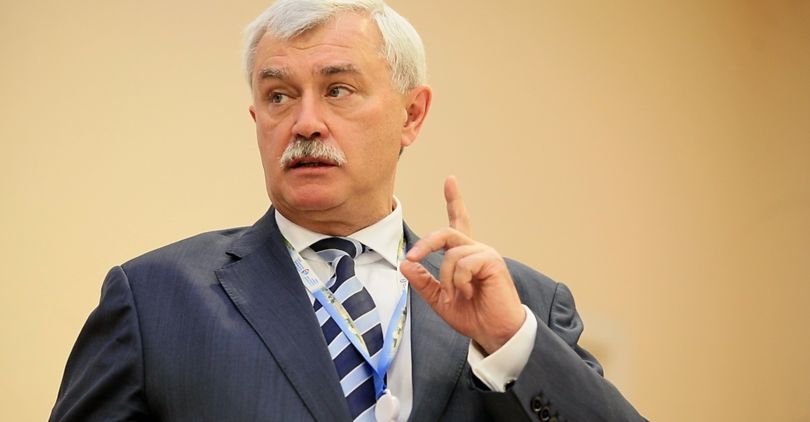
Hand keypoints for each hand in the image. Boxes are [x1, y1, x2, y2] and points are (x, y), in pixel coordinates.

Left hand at [400, 176, 525, 354]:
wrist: (494, 333)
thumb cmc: (472, 315)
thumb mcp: (439, 299)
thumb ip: (422, 282)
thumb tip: (404, 265)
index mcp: (464, 256)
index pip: (458, 222)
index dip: (455, 200)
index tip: (450, 180)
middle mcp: (476, 250)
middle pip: (446, 232)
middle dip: (425, 244)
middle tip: (412, 258)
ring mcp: (485, 254)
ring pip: (451, 254)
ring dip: (446, 279)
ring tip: (456, 295)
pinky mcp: (492, 261)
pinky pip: (463, 263)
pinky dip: (458, 281)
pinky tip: (467, 292)